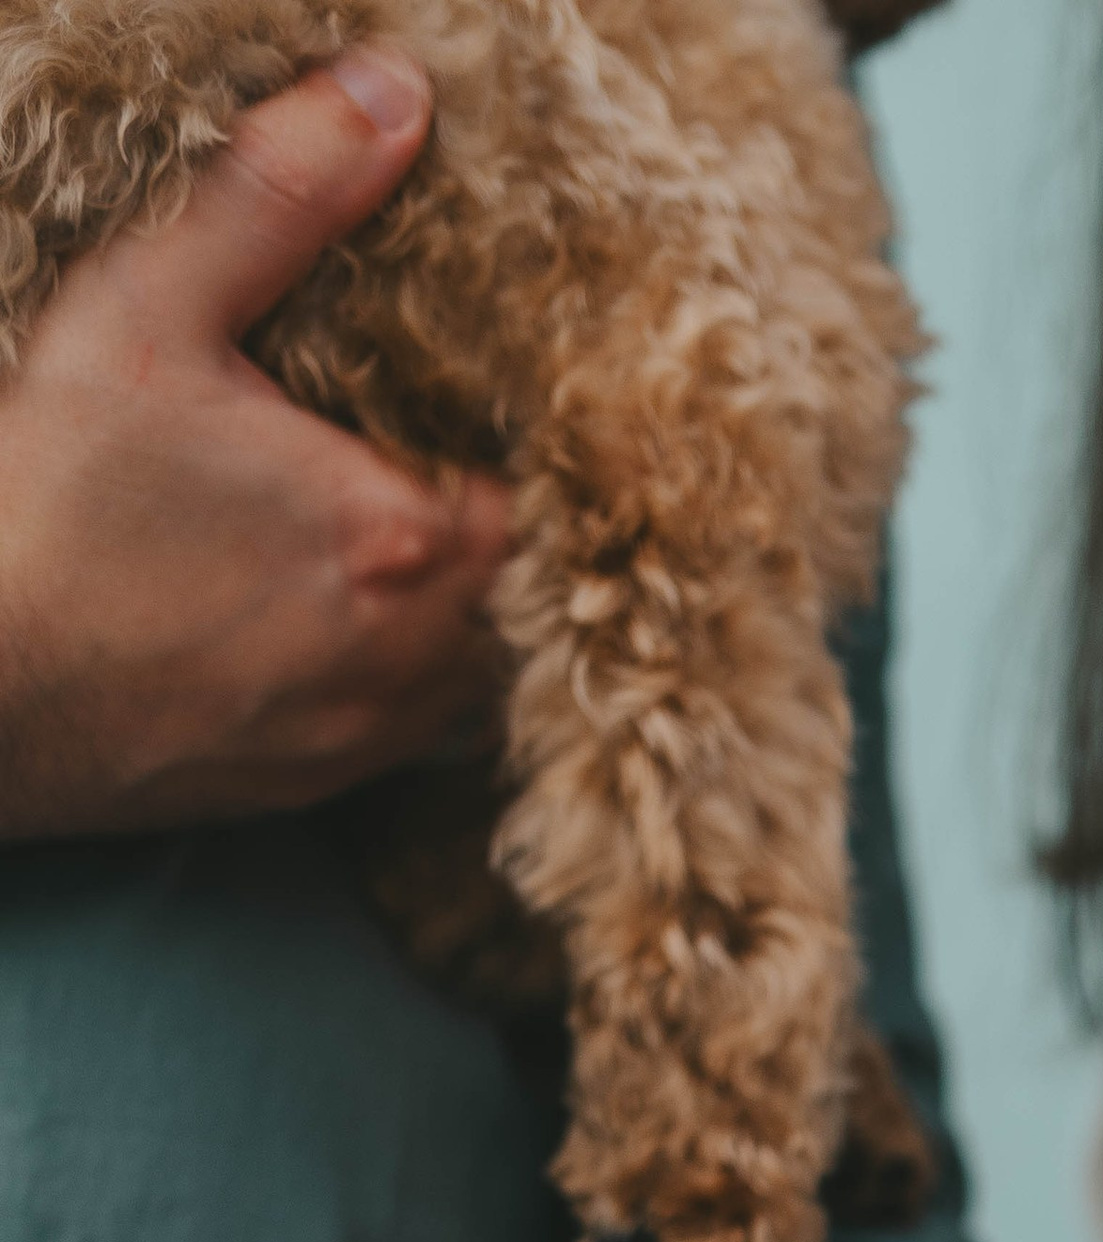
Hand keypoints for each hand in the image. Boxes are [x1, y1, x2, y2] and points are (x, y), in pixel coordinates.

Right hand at [0, 51, 510, 838]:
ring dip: (468, 612)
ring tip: (420, 543)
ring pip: (484, 677)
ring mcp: (366, 735)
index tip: (495, 401)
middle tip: (460, 462)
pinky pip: (414, 735)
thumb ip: (278, 199)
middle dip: (507, 526)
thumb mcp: (149, 312)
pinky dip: (408, 676)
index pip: (549, 490)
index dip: (531, 438)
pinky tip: (352, 620)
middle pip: (531, 592)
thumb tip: (392, 96)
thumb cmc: (50, 504)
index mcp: (403, 539)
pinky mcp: (317, 781)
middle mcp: (411, 659)